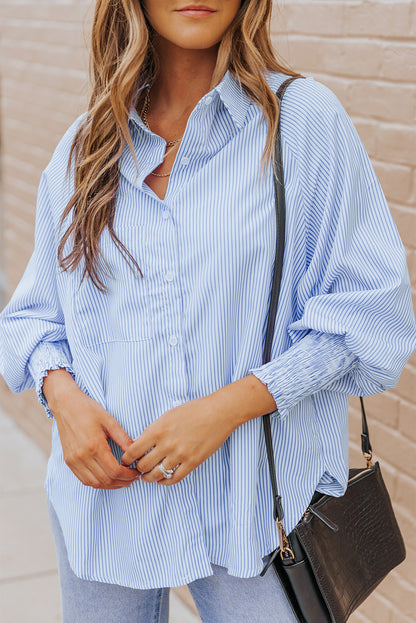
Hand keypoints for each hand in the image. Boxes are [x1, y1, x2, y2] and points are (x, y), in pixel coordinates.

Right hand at [47, 373, 139, 488]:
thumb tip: (137, 453)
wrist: (65, 404)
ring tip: (122, 481)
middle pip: (105, 480)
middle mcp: (82, 457)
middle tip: (133, 478)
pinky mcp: (69, 461)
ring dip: (110, 485)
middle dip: (122, 482)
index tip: (137, 472)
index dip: (128, 475)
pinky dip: (97, 483)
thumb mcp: (110, 421)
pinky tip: (107, 478)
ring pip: (94, 483)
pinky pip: (84, 479)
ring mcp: (73, 461)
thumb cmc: (89, 410)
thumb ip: (123, 439)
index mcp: (94, 446)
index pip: (114, 471)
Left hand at [121, 395, 236, 485]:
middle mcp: (167, 444)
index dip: (127, 459)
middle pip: (143, 466)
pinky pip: (174, 479)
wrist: (218, 413)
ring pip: (156, 475)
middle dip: (138, 469)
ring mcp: (180, 455)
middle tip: (137, 469)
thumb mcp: (168, 415)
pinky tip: (162, 479)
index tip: (127, 460)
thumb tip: (140, 444)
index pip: (133, 451)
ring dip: (149, 478)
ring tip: (148, 476)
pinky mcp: (193, 462)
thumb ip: (153, 430)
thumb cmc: (193, 410)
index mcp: (158, 430)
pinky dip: (165, 482)